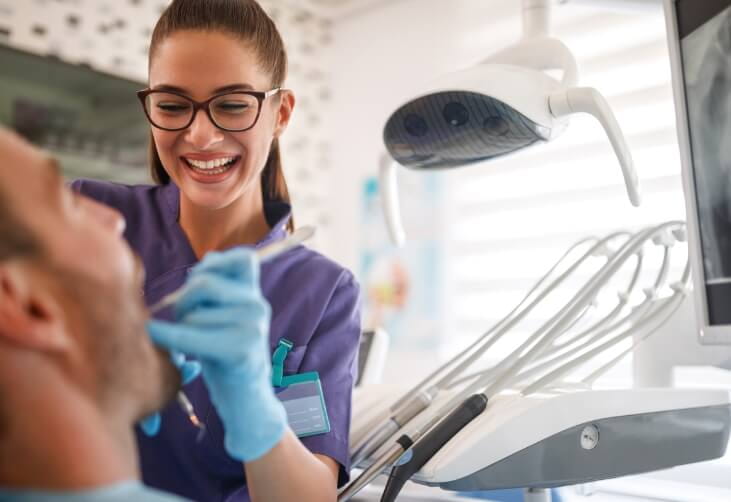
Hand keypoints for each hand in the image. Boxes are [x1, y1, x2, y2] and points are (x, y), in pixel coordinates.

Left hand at [146, 248, 286, 460]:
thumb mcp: (227, 316)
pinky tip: (156, 336)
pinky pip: (192, 335)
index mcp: (255, 295)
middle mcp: (258, 306)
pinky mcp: (241, 350)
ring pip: (195, 313)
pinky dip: (169, 336)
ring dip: (180, 326)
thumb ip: (220, 288)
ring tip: (187, 342)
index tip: (198, 279)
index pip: (243, 258)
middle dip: (183, 299)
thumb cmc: (227, 357)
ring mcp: (253, 328)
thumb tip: (207, 260)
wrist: (246, 402)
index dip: (215, 263)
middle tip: (182, 318)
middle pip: (205, 284)